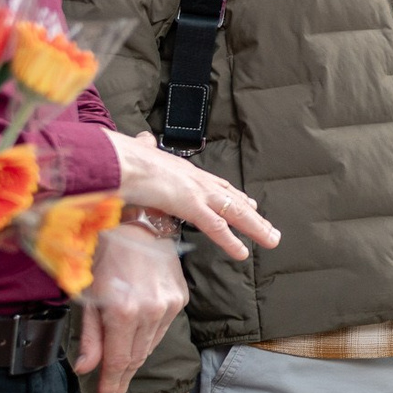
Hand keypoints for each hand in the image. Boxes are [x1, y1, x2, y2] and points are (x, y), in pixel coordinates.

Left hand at [73, 225, 189, 392]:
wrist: (139, 227)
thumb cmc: (105, 259)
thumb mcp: (88, 297)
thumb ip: (90, 337)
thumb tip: (86, 369)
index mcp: (123, 312)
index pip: (119, 361)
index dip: (112, 383)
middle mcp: (150, 312)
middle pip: (136, 357)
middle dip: (123, 377)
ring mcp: (169, 305)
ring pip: (151, 344)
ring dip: (135, 358)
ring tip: (123, 371)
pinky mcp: (181, 298)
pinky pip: (162, 328)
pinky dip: (149, 337)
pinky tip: (137, 338)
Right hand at [107, 131, 280, 260]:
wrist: (121, 159)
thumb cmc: (124, 157)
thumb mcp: (138, 151)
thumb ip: (142, 149)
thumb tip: (141, 139)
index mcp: (187, 171)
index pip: (218, 186)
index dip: (235, 196)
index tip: (251, 204)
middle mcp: (198, 180)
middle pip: (234, 200)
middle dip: (254, 216)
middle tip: (270, 229)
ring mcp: (198, 193)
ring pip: (235, 213)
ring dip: (255, 228)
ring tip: (271, 240)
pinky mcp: (191, 205)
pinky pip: (216, 227)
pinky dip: (230, 241)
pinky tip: (242, 252)